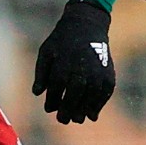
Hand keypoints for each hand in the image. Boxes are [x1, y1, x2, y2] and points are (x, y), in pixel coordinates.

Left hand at [32, 0, 115, 123]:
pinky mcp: (108, 72)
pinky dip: (99, 104)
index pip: (57, 89)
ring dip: (84, 110)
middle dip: (68, 110)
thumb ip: (41, 73)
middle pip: (74, 95)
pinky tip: (92, 113)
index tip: (49, 109)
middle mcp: (81, 68)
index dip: (53, 101)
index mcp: (63, 63)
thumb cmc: (62, 40)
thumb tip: (37, 93)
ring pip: (91, 96)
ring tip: (78, 118)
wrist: (86, 25)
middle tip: (63, 120)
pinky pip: (105, 93)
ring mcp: (97, 71)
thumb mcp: (46, 52)